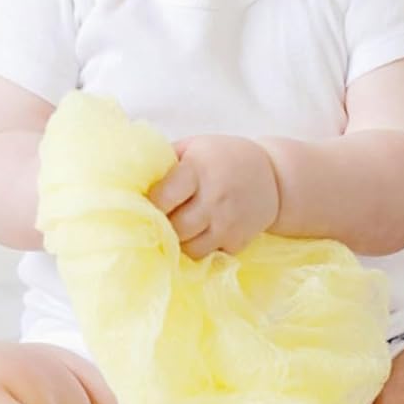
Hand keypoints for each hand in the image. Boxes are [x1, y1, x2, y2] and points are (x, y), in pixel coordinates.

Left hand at [147, 135, 280, 258]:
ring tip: (175, 229)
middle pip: (174, 227)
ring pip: (189, 248)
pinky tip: (196, 235)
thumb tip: (129, 178)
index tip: (142, 205)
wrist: (274, 177)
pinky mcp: (239, 242)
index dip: (148, 205)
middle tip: (155, 222)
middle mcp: (214, 197)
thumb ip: (164, 161)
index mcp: (198, 169)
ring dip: (178, 242)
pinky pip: (208, 256)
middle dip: (161, 227)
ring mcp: (229, 223)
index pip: (162, 198)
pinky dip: (198, 249)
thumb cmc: (223, 158)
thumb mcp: (194, 147)